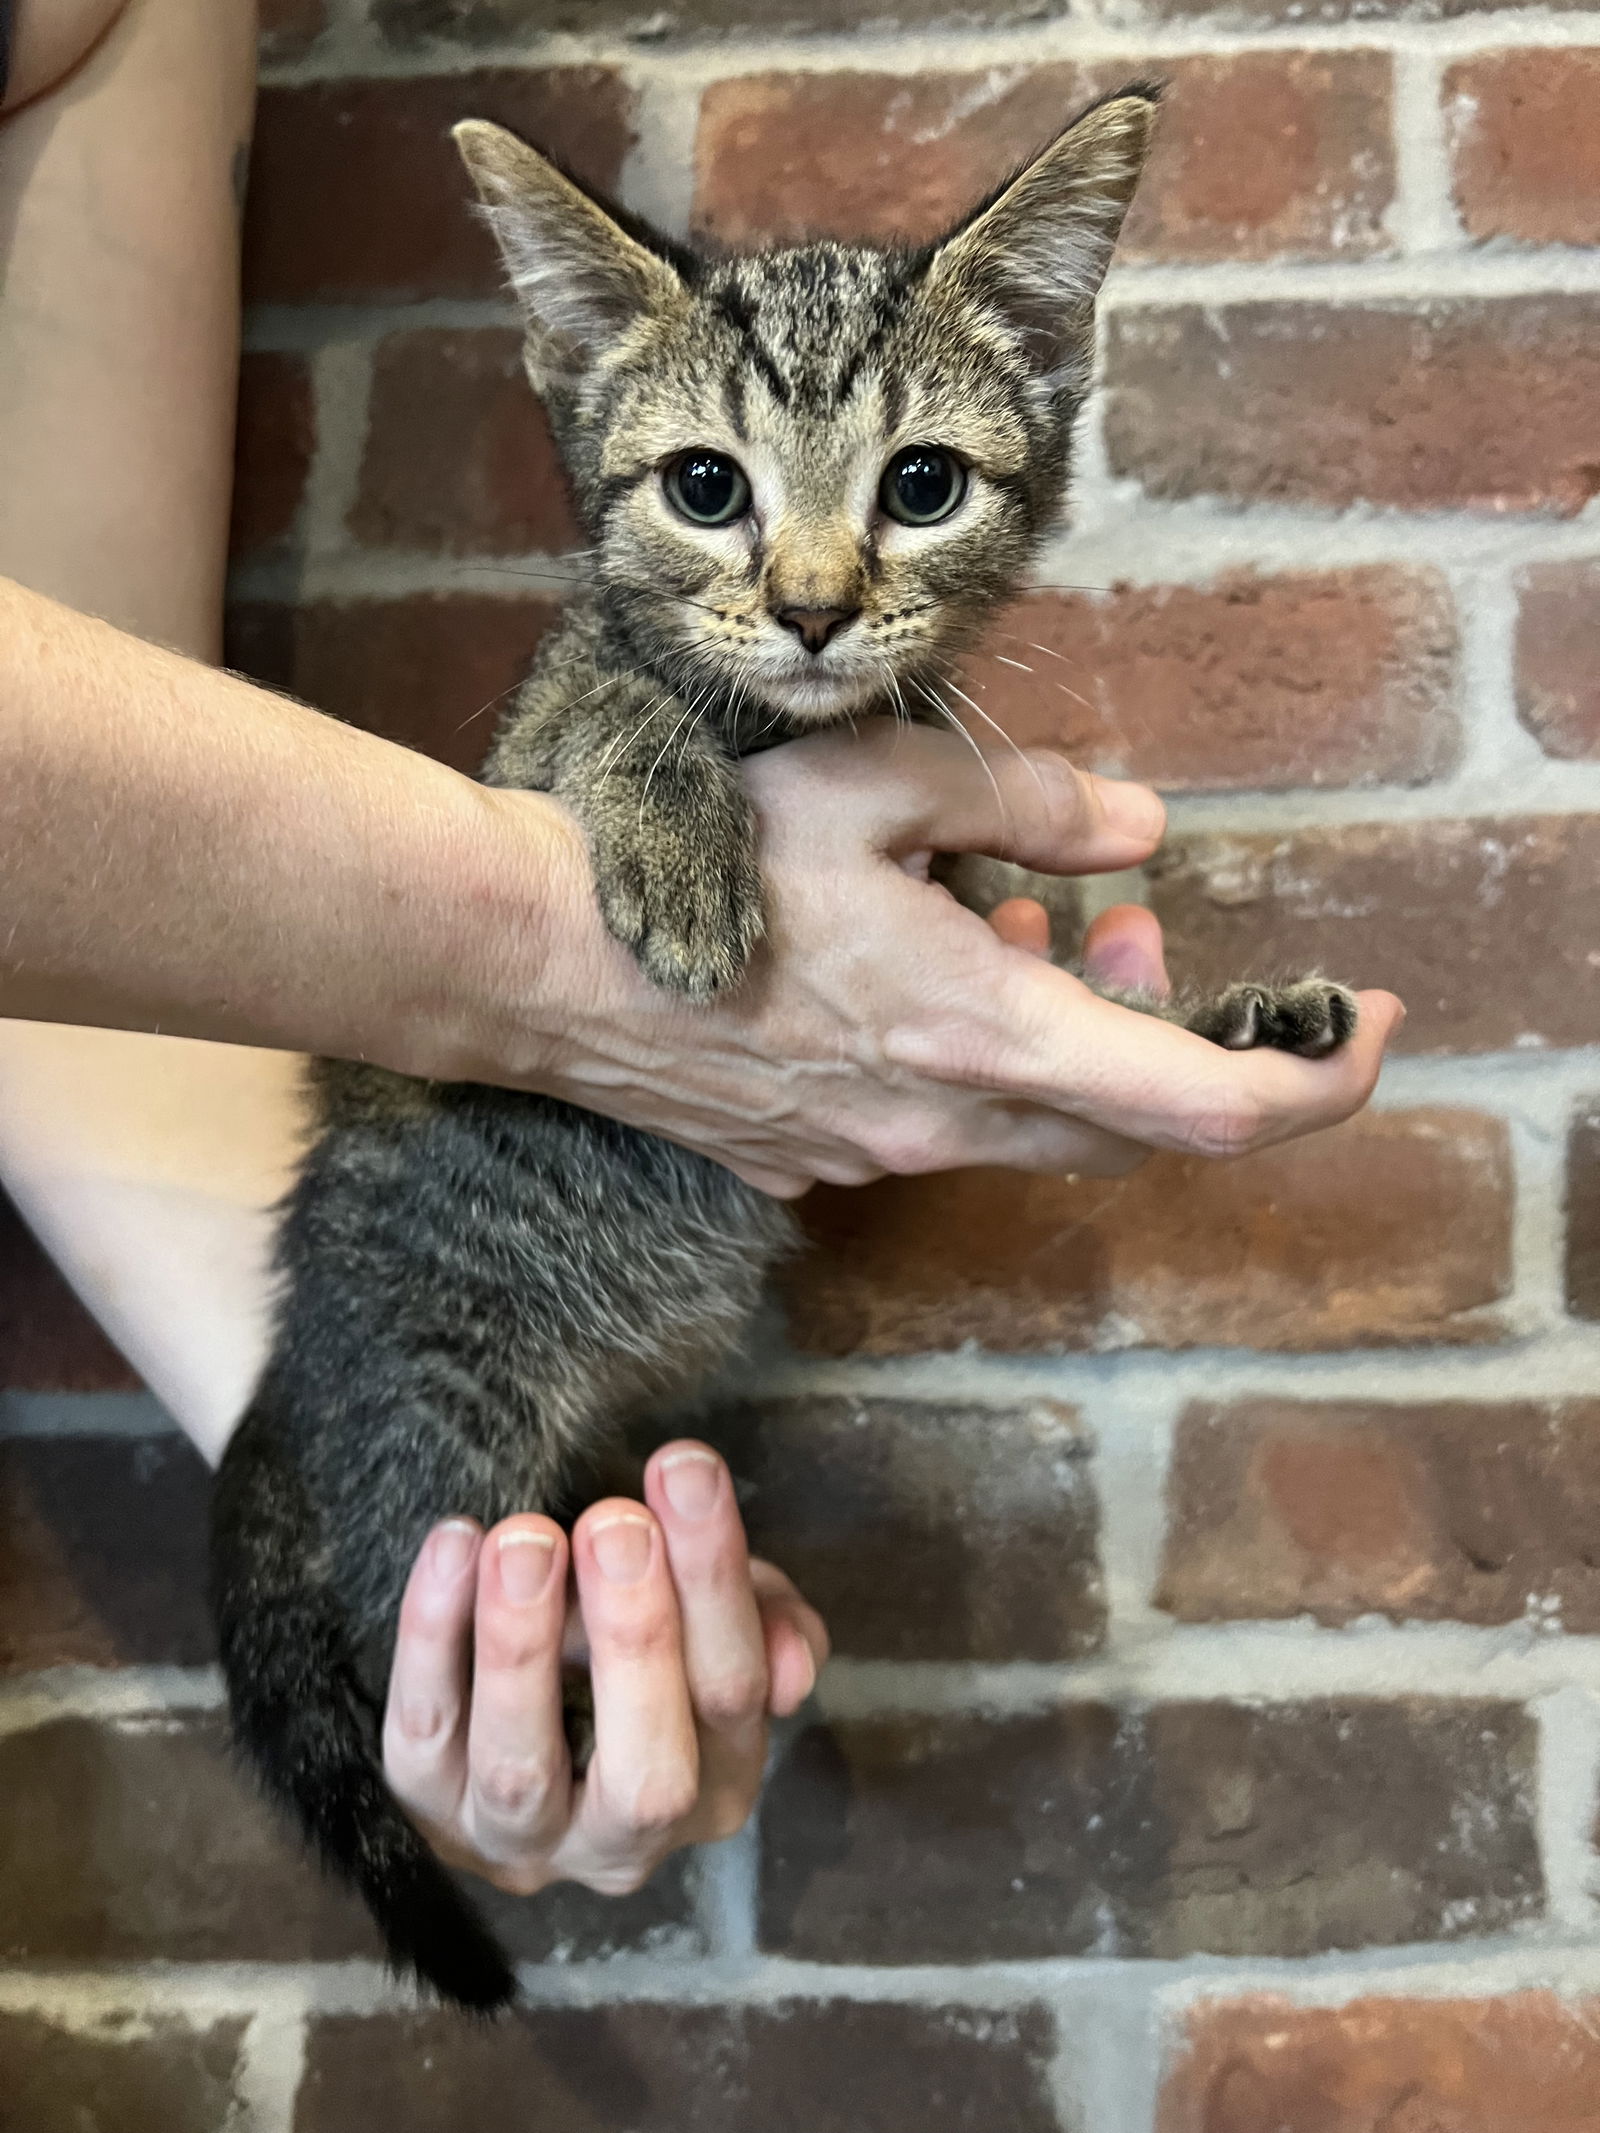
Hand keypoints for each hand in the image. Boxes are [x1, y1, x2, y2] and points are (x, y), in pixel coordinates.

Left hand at [382, 1443, 827, 1896]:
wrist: (517, 1707)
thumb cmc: (636, 1645)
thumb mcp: (716, 1623)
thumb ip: (769, 1627)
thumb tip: (788, 1663)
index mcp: (717, 1785)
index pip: (733, 1693)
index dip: (713, 1581)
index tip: (684, 1470)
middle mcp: (624, 1840)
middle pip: (648, 1773)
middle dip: (635, 1641)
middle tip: (614, 1525)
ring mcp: (520, 1840)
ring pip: (521, 1769)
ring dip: (522, 1647)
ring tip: (523, 1541)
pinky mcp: (426, 1813)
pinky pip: (421, 1734)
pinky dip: (430, 1637)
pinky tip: (453, 1546)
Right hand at [486, 722, 1402, 1195]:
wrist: (535, 964)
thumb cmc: (698, 861)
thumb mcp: (877, 787)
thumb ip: (1032, 806)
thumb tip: (1141, 831)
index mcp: (983, 1033)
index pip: (1206, 1107)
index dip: (1317, 1080)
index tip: (1371, 1027)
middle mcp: (943, 1124)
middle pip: (1128, 1122)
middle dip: (1166, 1025)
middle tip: (1130, 919)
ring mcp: (873, 1159)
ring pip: (1033, 1123)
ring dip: (1064, 1029)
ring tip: (1014, 915)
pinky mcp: (810, 1163)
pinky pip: (939, 1126)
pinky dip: (976, 1057)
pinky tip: (915, 970)